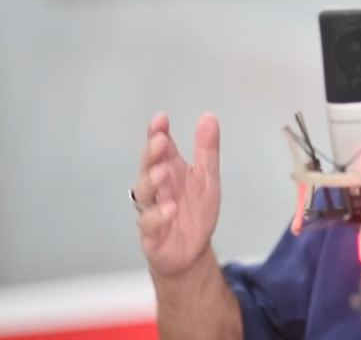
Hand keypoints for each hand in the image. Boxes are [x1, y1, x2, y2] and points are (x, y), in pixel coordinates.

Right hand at [133, 112, 221, 278]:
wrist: (193, 251)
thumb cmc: (194, 211)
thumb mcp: (207, 177)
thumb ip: (206, 149)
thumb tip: (209, 117)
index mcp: (169, 171)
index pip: (160, 149)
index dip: (157, 133)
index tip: (161, 119)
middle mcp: (157, 188)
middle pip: (148, 167)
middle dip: (152, 154)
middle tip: (160, 141)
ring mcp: (151, 210)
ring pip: (145, 193)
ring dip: (152, 181)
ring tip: (163, 172)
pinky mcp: (152, 234)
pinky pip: (150, 223)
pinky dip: (159, 215)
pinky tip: (170, 208)